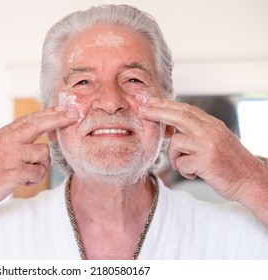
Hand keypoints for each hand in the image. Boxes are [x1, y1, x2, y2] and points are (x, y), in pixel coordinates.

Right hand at [0, 106, 78, 209]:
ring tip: (27, 174)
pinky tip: (23, 182)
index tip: (65, 108)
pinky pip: (37, 173)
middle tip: (74, 115)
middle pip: (39, 124)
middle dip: (59, 119)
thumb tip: (37, 136)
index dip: (50, 112)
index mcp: (5, 134)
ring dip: (41, 166)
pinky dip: (34, 179)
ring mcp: (11, 156)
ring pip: (43, 154)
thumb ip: (15, 140)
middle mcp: (8, 141)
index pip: (31, 118)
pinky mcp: (14, 172)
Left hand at [138, 97, 267, 201]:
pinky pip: (180, 164)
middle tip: (141, 109)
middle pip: (178, 116)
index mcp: (212, 124)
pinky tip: (195, 173)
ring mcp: (208, 144)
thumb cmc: (229, 162)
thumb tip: (170, 129)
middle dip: (157, 112)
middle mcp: (210, 130)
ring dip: (174, 157)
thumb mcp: (216, 139)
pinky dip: (184, 171)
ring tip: (187, 166)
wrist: (250, 180)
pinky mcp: (206, 160)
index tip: (149, 101)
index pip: (185, 109)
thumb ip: (197, 131)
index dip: (166, 104)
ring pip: (175, 143)